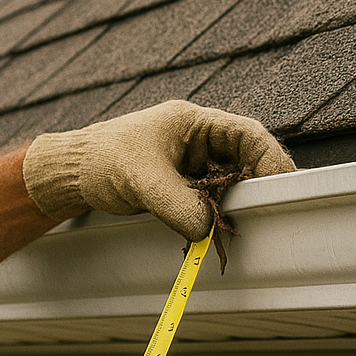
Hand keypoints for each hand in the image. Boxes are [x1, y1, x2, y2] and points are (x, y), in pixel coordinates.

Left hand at [23, 98, 294, 239]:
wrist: (74, 174)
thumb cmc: (102, 161)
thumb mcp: (143, 182)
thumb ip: (177, 206)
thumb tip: (207, 231)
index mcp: (195, 123)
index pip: (247, 135)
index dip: (269, 158)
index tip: (281, 183)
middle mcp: (200, 140)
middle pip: (246, 160)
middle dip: (257, 186)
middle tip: (269, 211)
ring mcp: (193, 164)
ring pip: (230, 184)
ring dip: (235, 205)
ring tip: (240, 225)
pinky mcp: (184, 187)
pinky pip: (211, 201)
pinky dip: (215, 216)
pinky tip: (214, 232)